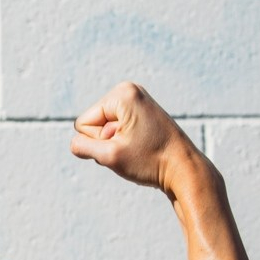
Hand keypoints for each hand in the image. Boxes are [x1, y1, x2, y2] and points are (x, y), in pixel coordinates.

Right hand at [70, 81, 203, 193]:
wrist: (184, 169)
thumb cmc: (150, 161)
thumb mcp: (108, 156)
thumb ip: (82, 147)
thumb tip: (75, 143)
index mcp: (122, 93)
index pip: (82, 123)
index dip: (98, 142)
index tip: (125, 145)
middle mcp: (129, 91)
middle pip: (92, 124)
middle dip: (106, 142)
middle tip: (132, 148)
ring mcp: (137, 100)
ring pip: (103, 129)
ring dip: (115, 145)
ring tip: (138, 148)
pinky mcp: (141, 112)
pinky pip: (116, 130)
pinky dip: (123, 143)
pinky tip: (141, 146)